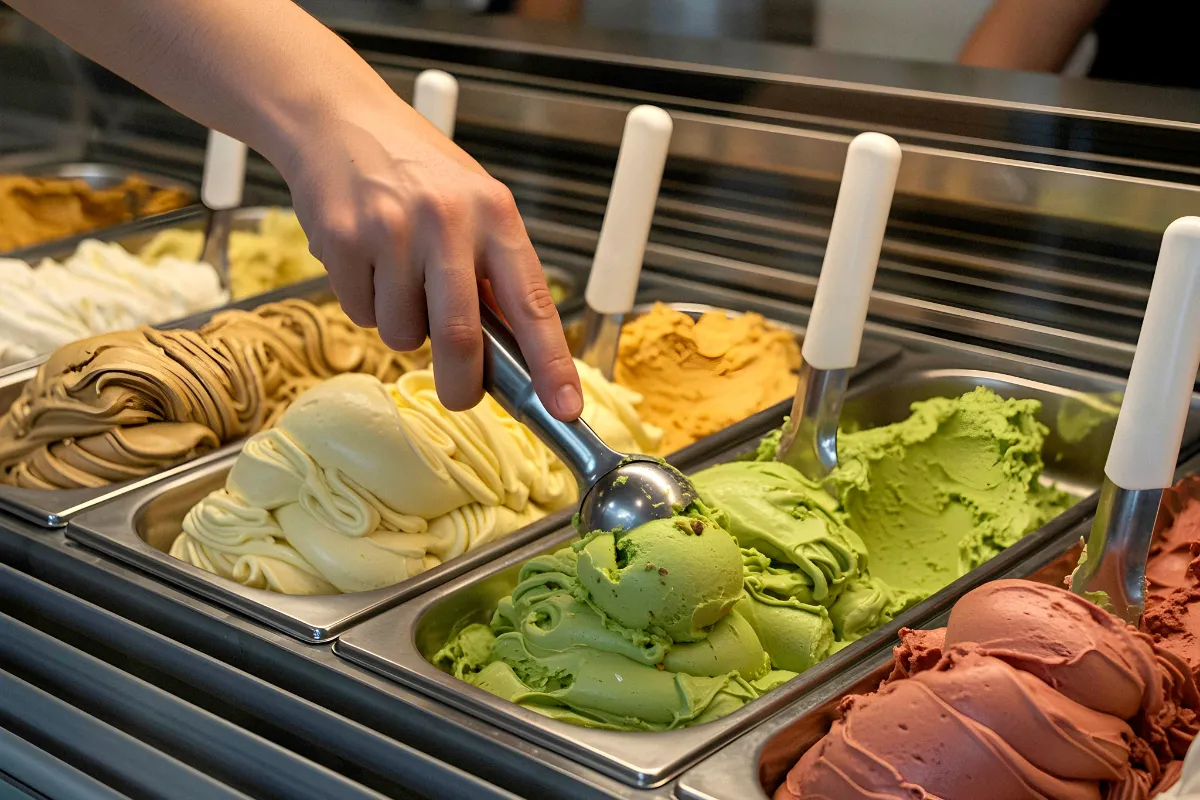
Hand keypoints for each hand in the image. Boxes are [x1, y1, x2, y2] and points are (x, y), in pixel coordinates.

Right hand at [278, 93, 582, 419]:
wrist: (338, 119)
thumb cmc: (417, 170)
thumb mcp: (476, 204)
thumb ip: (496, 271)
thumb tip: (517, 354)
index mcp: (496, 214)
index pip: (532, 303)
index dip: (551, 363)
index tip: (565, 407)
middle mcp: (447, 221)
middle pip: (459, 337)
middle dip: (461, 383)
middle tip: (459, 395)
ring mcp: (391, 231)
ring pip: (402, 332)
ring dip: (403, 328)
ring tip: (398, 278)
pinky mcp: (342, 241)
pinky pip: (361, 313)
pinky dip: (367, 305)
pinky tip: (366, 262)